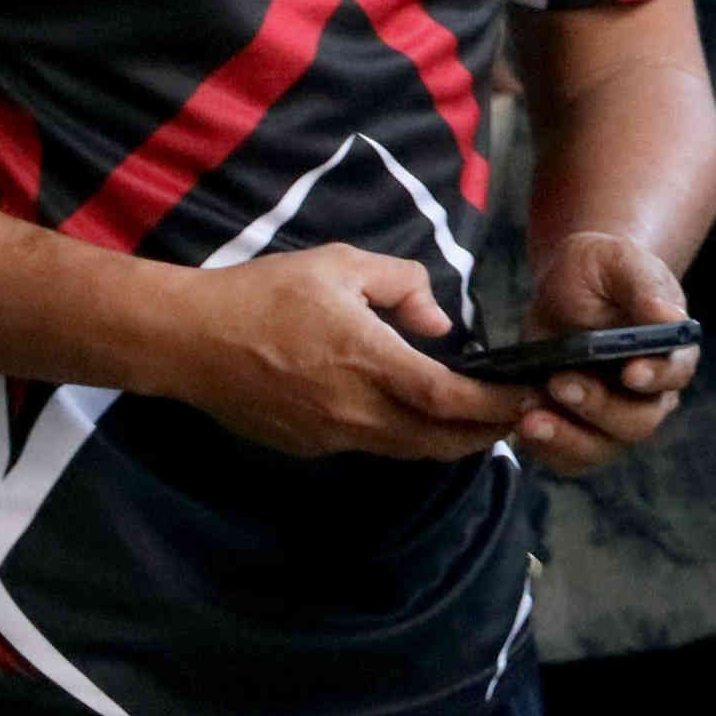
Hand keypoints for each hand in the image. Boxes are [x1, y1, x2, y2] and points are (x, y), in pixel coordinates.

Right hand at [174, 246, 532, 460]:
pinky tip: (414, 416)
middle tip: (519, 417)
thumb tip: (440, 323)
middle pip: (437, 440)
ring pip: (406, 450)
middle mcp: (355, 412)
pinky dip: (404, 437)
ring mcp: (330, 436)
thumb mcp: (340, 265)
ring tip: (480, 422)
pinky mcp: (307, 446)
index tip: (528, 398)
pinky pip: (370, 446)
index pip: (449, 399)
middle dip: (486, 433)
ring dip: (448, 441)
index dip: (495, 406)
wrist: (187, 340)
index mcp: (369, 363)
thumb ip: (402, 285)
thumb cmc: (265, 293)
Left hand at [511, 229, 699, 476]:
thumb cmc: (600, 271)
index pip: (676, 372)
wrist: (565, 289)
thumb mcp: (618, 263)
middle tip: (559, 382)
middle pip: (640, 421)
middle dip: (599, 407)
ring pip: (603, 447)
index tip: (629, 372)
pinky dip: (546, 448)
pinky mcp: (579, 432)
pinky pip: (568, 457)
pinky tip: (521, 424)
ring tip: (529, 416)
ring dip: (567, 437)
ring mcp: (614, 418)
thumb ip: (644, 287)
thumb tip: (672, 319)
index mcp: (671, 350)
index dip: (656, 377)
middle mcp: (650, 393)